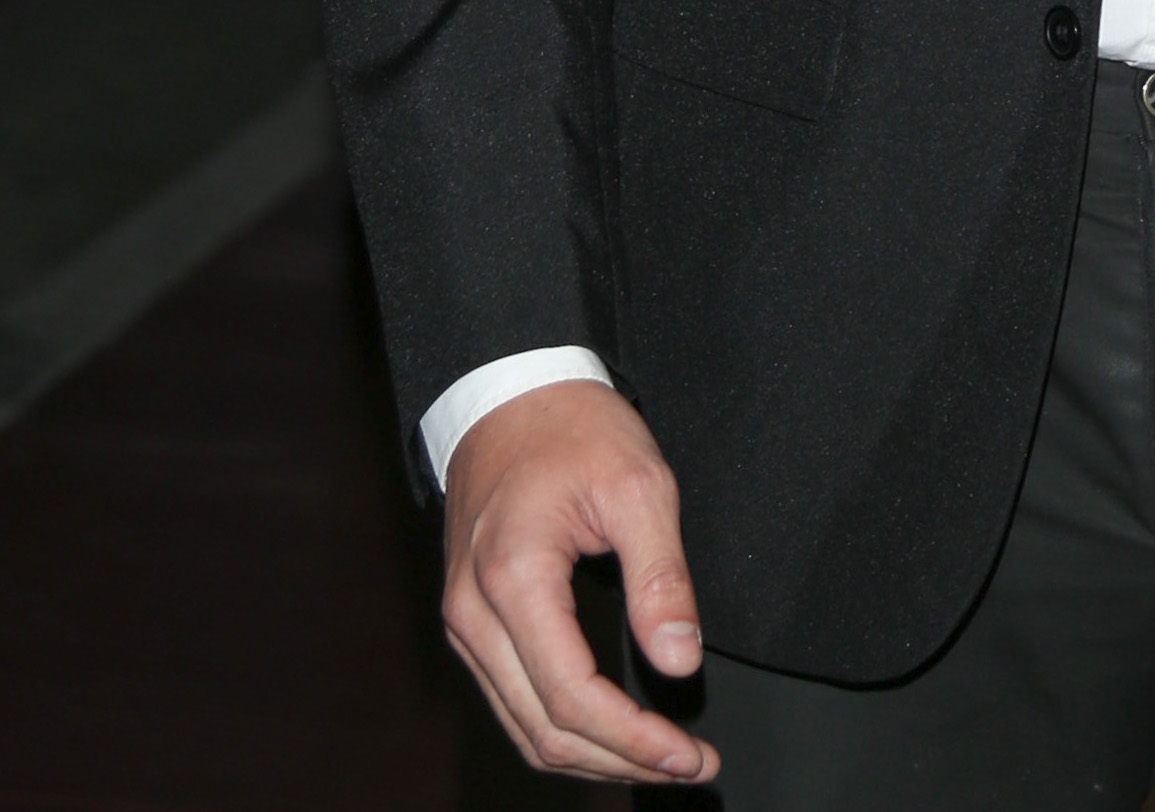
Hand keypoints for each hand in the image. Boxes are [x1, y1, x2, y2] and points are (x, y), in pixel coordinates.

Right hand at [441, 379, 719, 785]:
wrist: (510, 388)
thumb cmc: (572, 427)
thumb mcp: (638, 484)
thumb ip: (661, 577)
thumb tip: (679, 661)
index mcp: (512, 578)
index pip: (573, 698)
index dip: (635, 740)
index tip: (689, 753)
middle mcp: (473, 613)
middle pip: (544, 730)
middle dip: (621, 761)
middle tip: (688, 764)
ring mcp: (465, 620)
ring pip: (523, 726)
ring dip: (593, 756)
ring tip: (659, 756)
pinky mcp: (471, 620)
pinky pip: (513, 699)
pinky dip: (562, 728)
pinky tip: (611, 729)